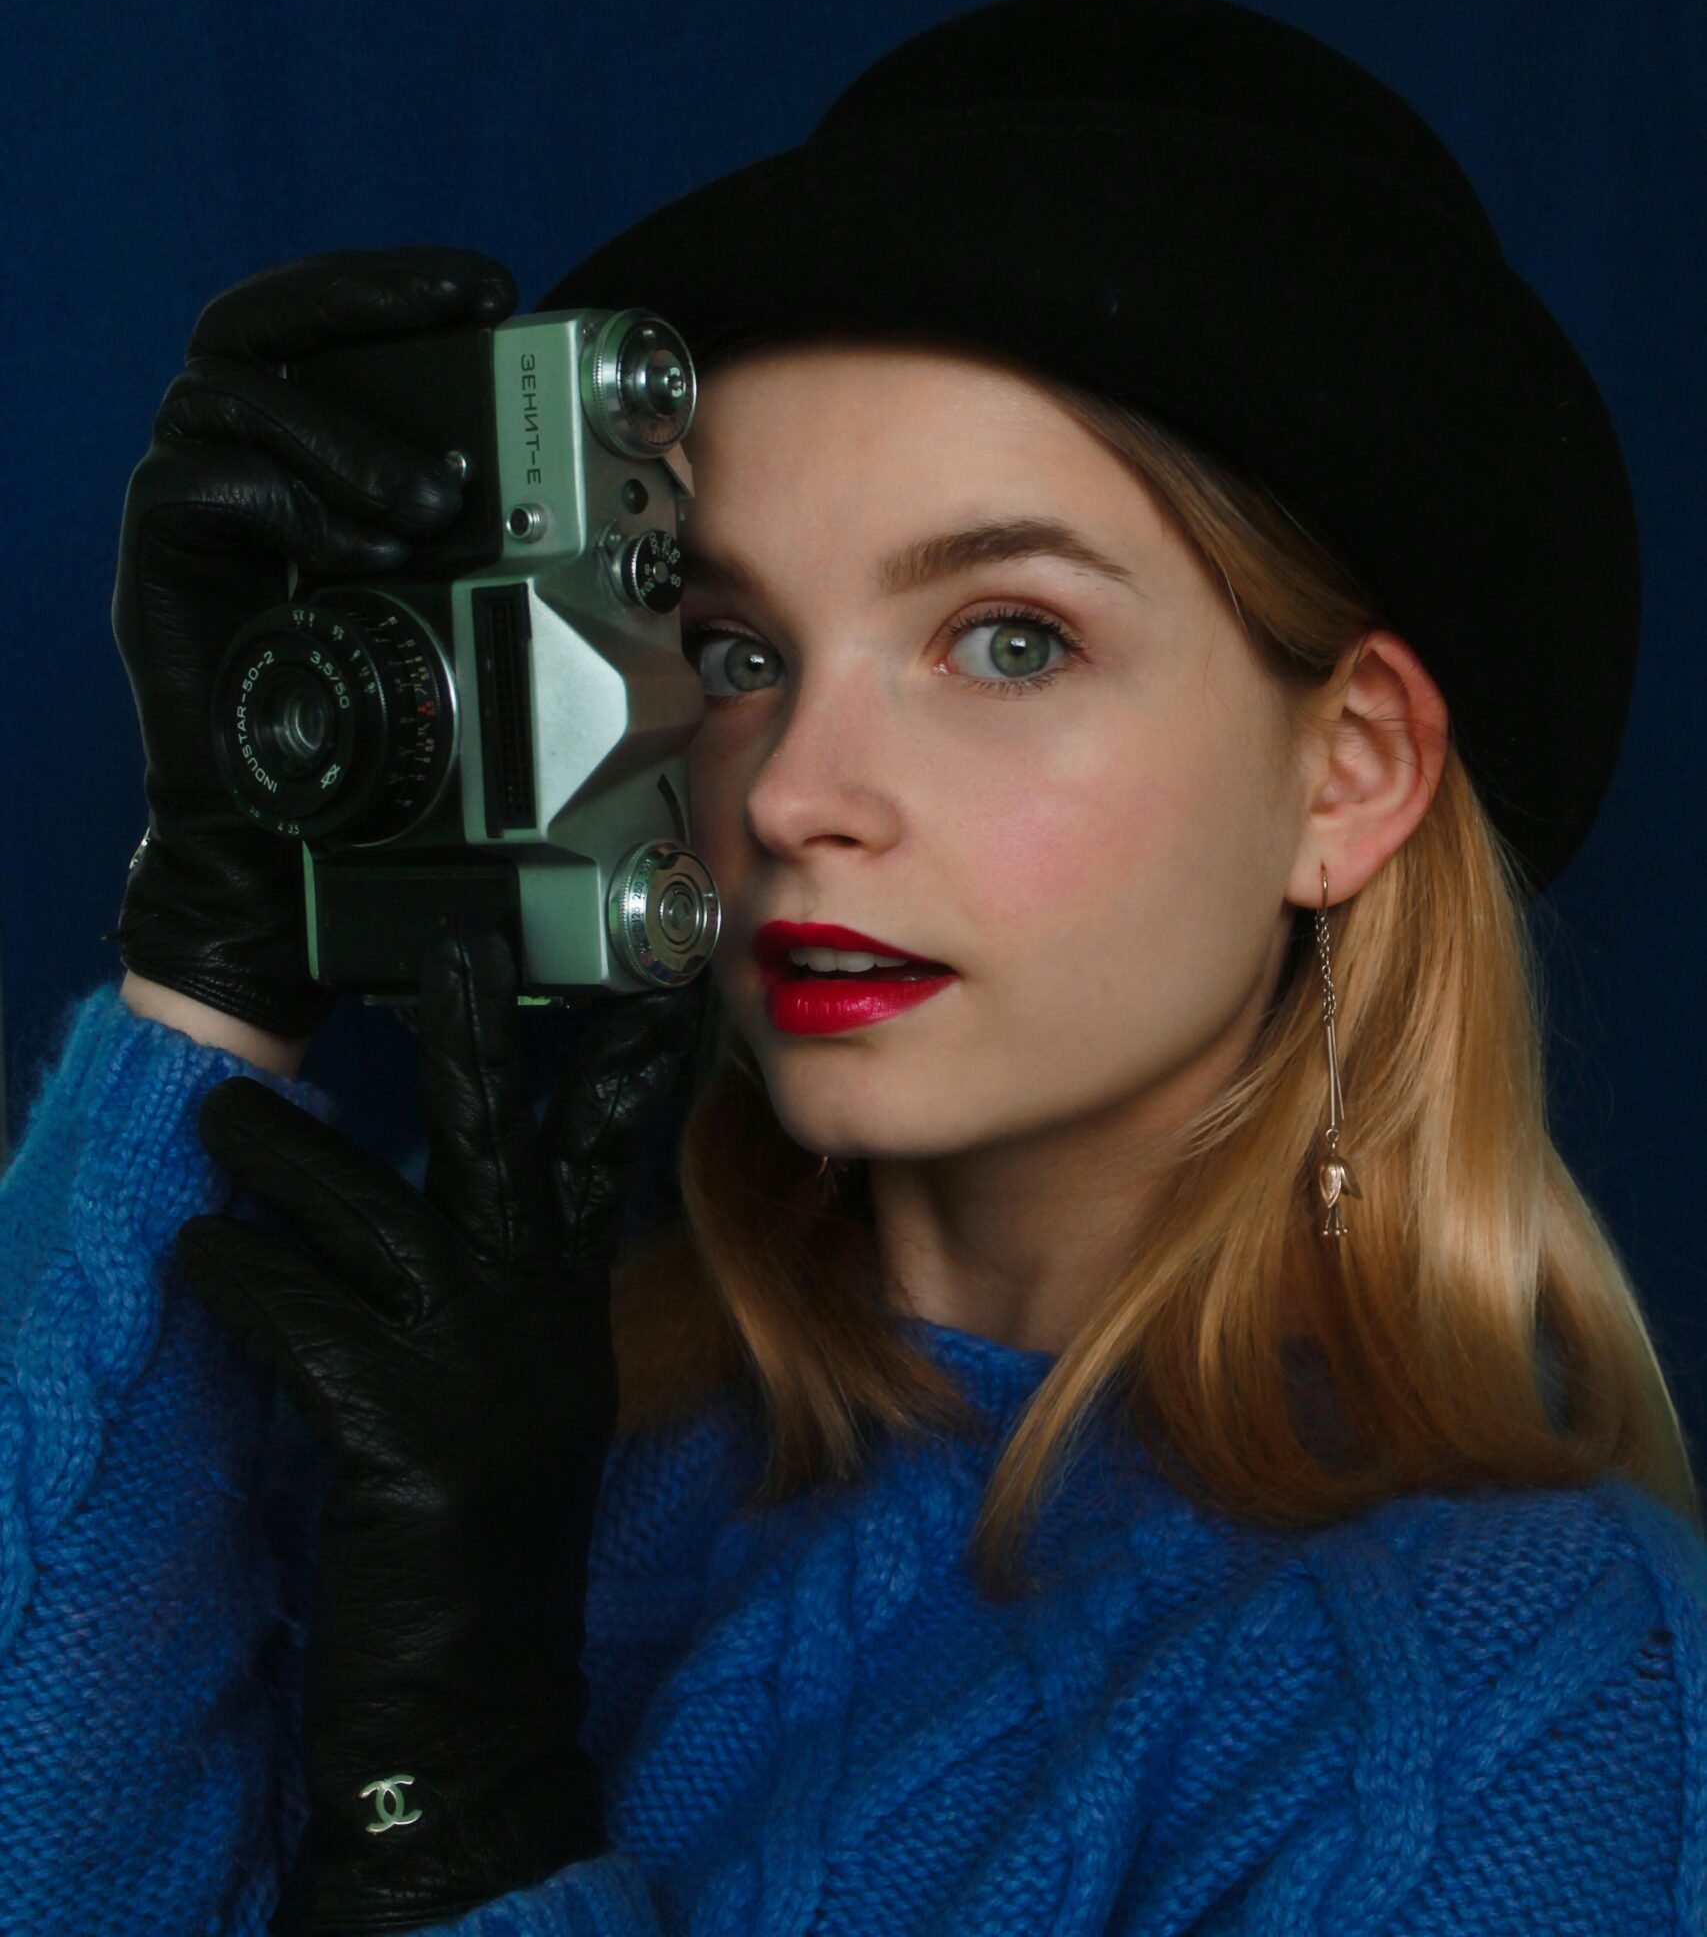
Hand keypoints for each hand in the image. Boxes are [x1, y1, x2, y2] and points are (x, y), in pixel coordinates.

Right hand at [112, 245, 516, 1039]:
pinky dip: (284, 505)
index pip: (336, 323)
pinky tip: (359, 558)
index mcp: (323, 453)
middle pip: (265, 326)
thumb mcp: (499, 625)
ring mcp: (203, 506)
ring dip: (342, 430)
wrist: (305, 849)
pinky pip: (198, 487)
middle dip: (360, 302)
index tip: (491, 287)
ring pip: (231, 395)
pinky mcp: (161, 561)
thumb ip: (568, 563)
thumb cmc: (403, 726)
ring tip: (429, 499)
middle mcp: (252, 459)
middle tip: (460, 317)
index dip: (399, 284)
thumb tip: (694, 529)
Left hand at [175, 914, 707, 1936]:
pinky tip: (203, 1257)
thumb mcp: (519, 1404)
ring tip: (221, 1121)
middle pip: (508, 1146)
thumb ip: (500, 1307)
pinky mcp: (403, 1427)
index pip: (606, 1160)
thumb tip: (427, 1214)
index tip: (651, 984)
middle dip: (477, 1040)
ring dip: (285, 1158)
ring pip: (375, 1216)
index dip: (625, 1067)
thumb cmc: (483, 1549)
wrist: (477, 1696)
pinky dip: (243, 1278)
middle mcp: (538, 1320)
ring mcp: (477, 1368)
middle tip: (452, 947)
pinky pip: (302, 1316)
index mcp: (568, 1310)